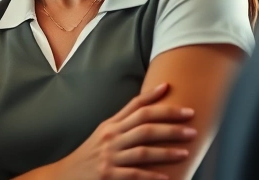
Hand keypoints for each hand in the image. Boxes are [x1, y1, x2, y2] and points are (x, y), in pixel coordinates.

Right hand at [52, 83, 195, 179]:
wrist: (65, 174)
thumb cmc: (89, 154)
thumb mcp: (103, 134)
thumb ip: (123, 122)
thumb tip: (146, 109)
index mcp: (111, 125)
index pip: (134, 106)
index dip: (152, 96)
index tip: (171, 87)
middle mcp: (110, 138)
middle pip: (144, 126)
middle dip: (170, 125)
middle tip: (192, 126)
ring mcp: (109, 157)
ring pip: (143, 150)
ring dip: (167, 151)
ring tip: (186, 152)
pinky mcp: (109, 175)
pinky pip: (135, 175)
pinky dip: (152, 176)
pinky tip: (167, 177)